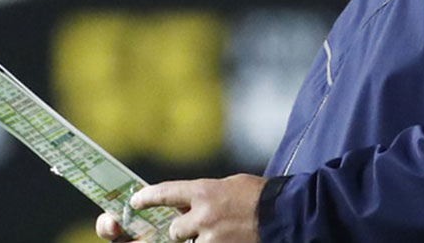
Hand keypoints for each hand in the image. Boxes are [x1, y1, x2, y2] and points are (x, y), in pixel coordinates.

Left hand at [94, 174, 265, 241]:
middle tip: (183, 231)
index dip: (146, 198)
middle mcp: (204, 215)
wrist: (288, 214)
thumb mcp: (229, 186)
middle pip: (173, 231)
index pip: (165, 194)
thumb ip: (206, 196)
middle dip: (177, 233)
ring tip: (218, 232)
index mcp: (205, 192)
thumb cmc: (260, 196)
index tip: (135, 202)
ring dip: (196, 241)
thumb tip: (188, 207)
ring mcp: (213, 237)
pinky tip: (224, 238)